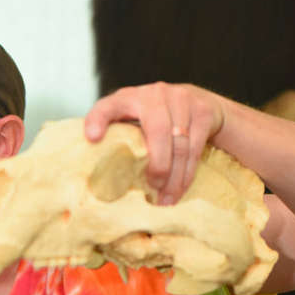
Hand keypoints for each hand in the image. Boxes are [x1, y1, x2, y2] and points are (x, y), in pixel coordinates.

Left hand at [84, 82, 225, 203]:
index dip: (98, 120)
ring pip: (179, 143)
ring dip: (174, 177)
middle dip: (157, 164)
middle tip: (153, 189)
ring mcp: (181, 99)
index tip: (92, 138)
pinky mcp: (202, 110)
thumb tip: (97, 176)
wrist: (197, 99)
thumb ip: (117, 137)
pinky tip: (180, 189)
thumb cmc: (153, 117)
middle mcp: (153, 94)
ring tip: (166, 200)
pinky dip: (187, 173)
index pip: (107, 106)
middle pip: (157, 131)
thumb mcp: (131, 119)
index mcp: (127, 98)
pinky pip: (195, 147)